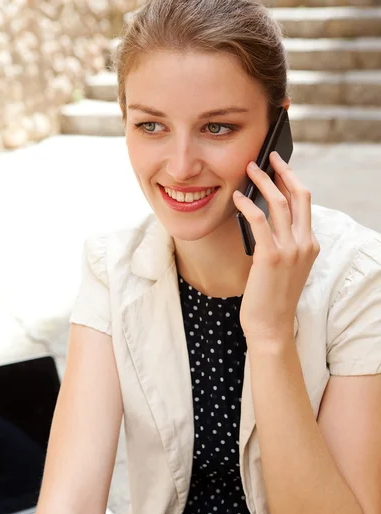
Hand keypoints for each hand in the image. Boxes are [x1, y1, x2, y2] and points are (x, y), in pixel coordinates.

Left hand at [233, 151, 319, 342]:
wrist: (271, 325)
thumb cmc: (272, 296)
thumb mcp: (285, 266)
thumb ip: (282, 242)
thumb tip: (263, 214)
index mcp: (310, 244)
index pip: (304, 202)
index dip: (291, 180)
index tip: (279, 165)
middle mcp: (305, 243)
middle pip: (298, 195)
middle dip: (282, 170)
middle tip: (268, 155)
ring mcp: (290, 250)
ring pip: (279, 203)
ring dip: (262, 182)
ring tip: (248, 169)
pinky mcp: (271, 257)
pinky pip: (258, 221)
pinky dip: (247, 205)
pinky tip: (237, 198)